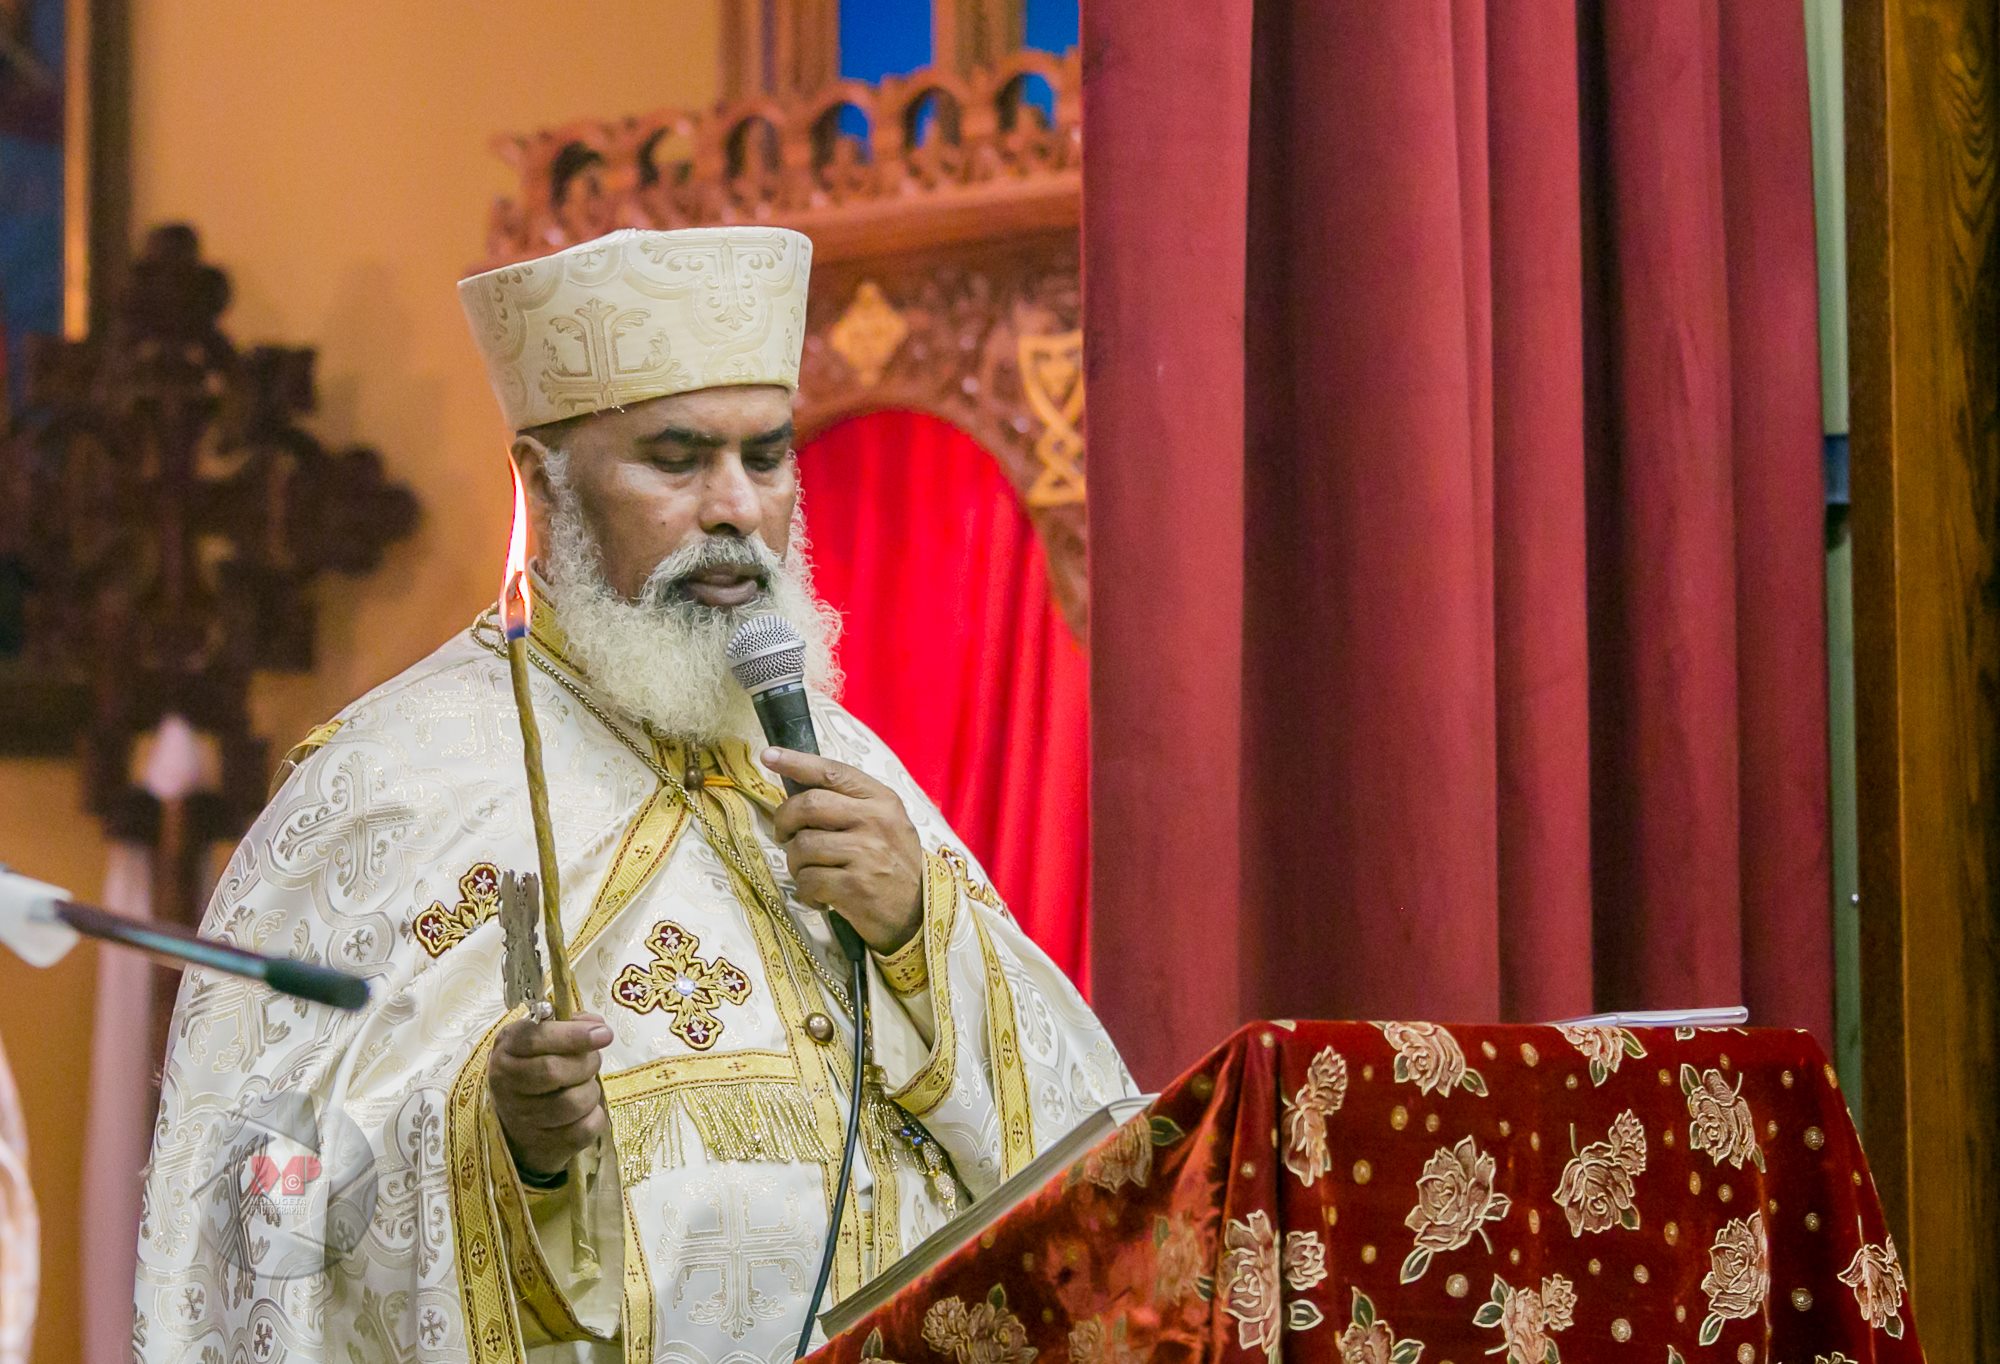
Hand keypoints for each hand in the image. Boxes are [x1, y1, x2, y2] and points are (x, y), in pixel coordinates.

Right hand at [486, 1012, 612, 1178]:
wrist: (518, 1122)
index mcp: (506, 1051)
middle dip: (586, 1063)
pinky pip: (583, 1129)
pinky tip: (585, 1111)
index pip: (535, 1038)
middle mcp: (507, 1085)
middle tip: (592, 1061)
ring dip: (590, 1091)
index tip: (604, 1034)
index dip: (573, 1035)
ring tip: (584, 1086)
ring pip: (573, 1102)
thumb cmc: (537, 1068)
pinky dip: (594, 1117)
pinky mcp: (542, 1146)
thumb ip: (570, 1024)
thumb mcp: (543, 1038)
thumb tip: (597, 1026)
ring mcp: (522, 1120)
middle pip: (554, 1071)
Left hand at [764, 748, 923, 953]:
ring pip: (802, 846)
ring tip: (810, 872)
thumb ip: (851, 805)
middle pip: (808, 805)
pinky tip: (819, 897)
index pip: (832, 772)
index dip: (796, 762)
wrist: (919, 913)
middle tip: (783, 834)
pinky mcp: (855, 887)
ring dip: (795, 863)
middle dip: (784, 820)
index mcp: (882, 800)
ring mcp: (866, 854)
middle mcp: (875, 822)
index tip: (770, 756)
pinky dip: (805, 892)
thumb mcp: (886, 824)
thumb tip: (798, 790)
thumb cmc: (894, 864)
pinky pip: (807, 881)